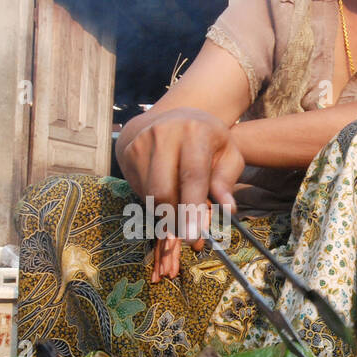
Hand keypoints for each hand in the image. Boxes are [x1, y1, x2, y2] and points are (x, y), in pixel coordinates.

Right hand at [119, 107, 242, 228]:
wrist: (170, 120)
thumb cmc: (206, 141)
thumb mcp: (227, 153)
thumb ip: (226, 181)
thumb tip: (228, 210)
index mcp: (194, 131)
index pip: (192, 175)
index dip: (193, 208)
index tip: (193, 236)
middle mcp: (163, 133)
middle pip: (164, 190)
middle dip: (176, 219)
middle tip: (189, 237)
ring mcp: (141, 143)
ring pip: (151, 196)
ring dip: (167, 214)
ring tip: (182, 213)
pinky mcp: (128, 154)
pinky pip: (141, 192)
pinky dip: (156, 204)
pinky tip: (168, 197)